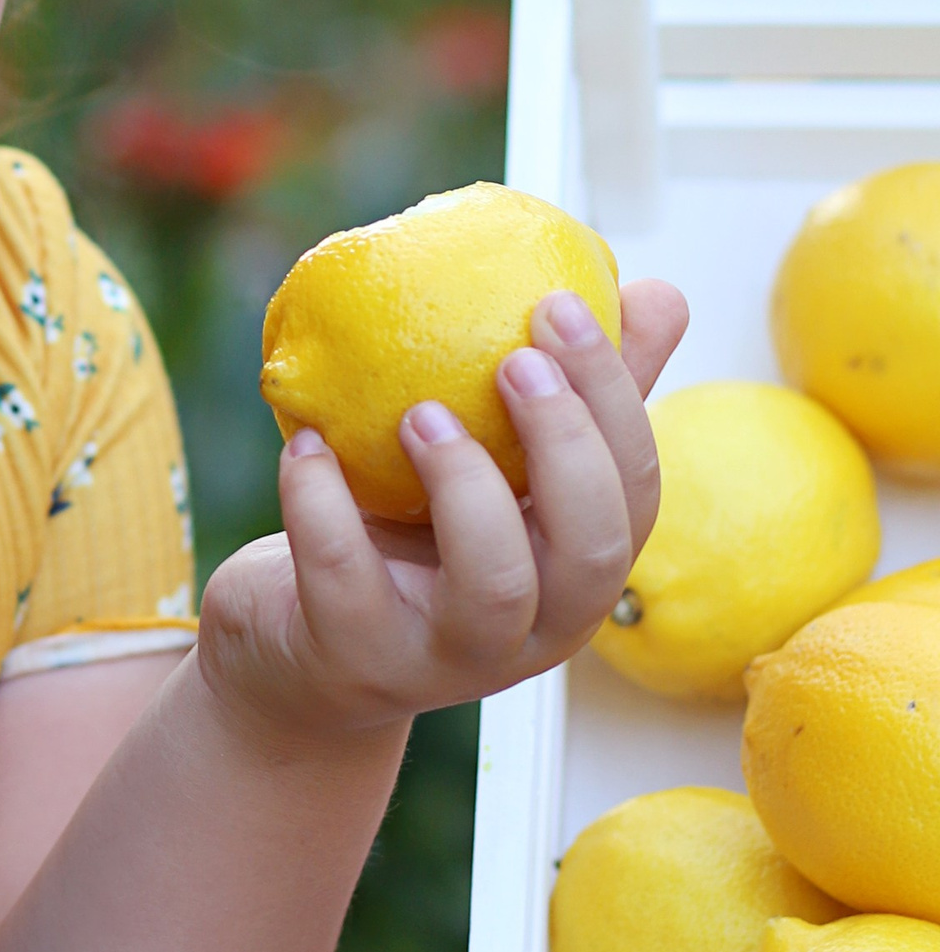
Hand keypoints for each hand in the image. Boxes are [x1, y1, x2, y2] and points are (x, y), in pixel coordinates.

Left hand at [199, 279, 685, 735]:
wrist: (294, 656)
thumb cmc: (406, 540)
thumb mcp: (492, 470)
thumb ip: (568, 392)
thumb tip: (657, 292)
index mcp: (578, 571)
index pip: (635, 493)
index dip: (612, 400)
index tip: (559, 303)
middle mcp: (534, 627)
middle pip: (594, 549)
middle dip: (566, 445)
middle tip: (514, 359)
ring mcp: (447, 656)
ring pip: (494, 586)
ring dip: (464, 484)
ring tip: (418, 412)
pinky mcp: (357, 660)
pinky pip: (346, 584)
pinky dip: (324, 504)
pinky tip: (309, 442)